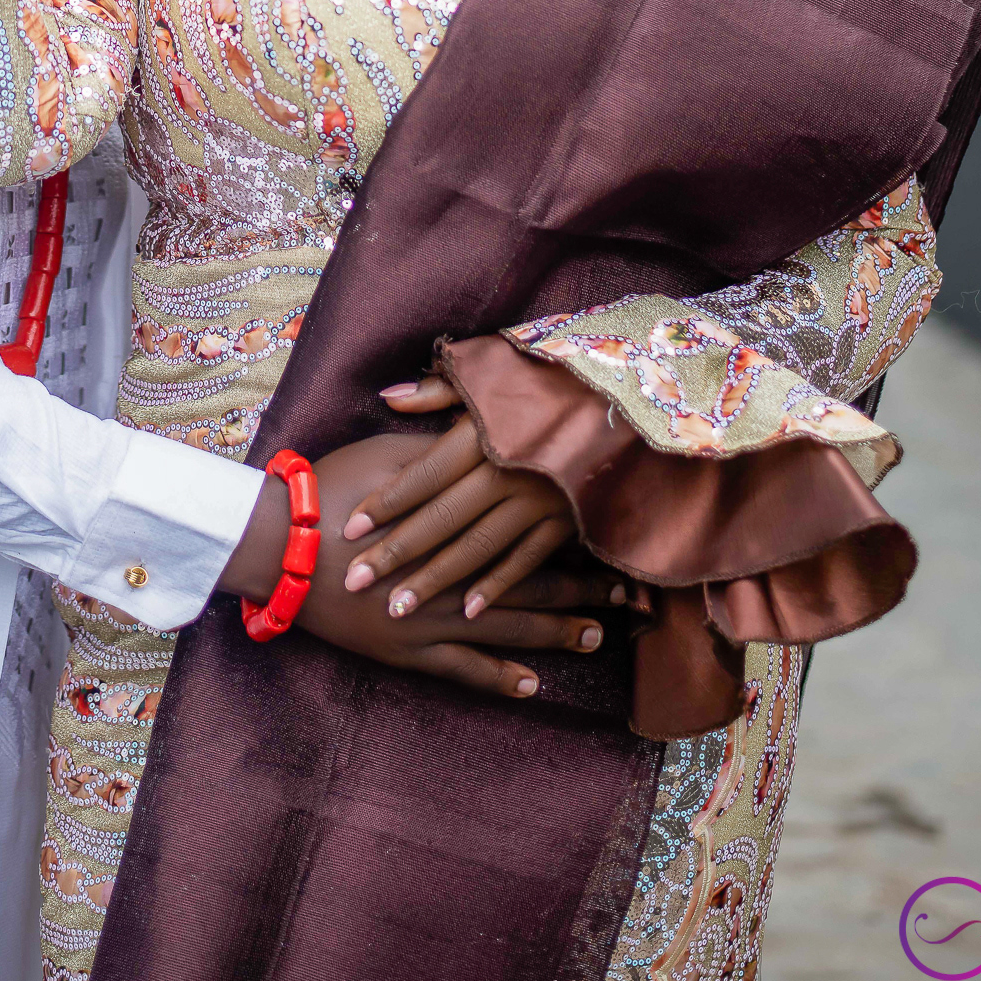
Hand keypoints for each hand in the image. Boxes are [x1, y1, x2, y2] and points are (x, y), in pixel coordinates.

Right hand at [221, 433, 618, 700]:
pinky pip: (464, 668)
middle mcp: (455, 571)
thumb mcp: (388, 453)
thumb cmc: (329, 490)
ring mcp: (433, 616)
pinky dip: (499, 676)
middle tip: (632, 598)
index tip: (618, 540)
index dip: (576, 537)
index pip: (529, 528)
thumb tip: (482, 437)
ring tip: (599, 636)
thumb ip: (440, 452)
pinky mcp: (408, 648)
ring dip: (556, 631)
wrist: (277, 545)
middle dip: (585, 589)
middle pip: (532, 580)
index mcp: (455, 519)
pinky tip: (531, 684)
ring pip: (509, 626)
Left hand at [341, 373, 625, 625]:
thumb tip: (388, 397)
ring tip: (399, 607)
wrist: (631, 400)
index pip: (424, 474)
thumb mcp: (494, 370)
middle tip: (355, 581)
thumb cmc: (550, 379)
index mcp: (485, 431)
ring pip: (479, 547)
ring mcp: (542, 499)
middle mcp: (509, 468)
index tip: (349, 530)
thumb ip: (440, 389)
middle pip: (443, 518)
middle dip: (397, 553)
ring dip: (438, 580)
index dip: (385, 503)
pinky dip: (497, 585)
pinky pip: (527, 560)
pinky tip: (466, 611)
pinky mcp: (570, 520)